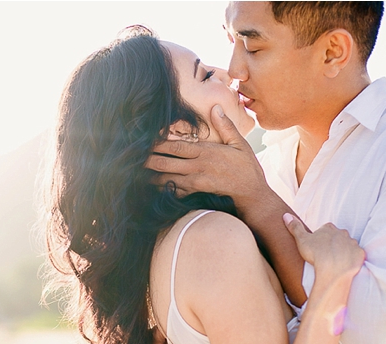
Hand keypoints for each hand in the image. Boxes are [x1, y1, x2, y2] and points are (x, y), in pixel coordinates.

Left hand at [145, 105, 268, 209]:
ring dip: (152, 175)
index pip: (178, 146)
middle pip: (168, 162)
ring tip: (137, 172)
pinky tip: (153, 187)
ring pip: (169, 178)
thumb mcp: (239, 143)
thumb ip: (225, 126)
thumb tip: (216, 107)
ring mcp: (197, 182)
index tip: (146, 140)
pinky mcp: (198, 193)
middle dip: (149, 159)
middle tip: (132, 157)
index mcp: (206, 152)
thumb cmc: (247, 168)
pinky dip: (164, 188)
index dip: (159, 143)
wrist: (253, 194)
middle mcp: (198, 167)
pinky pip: (177, 191)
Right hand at [283, 214, 364, 280]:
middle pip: (338, 236)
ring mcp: (352, 243)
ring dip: (343, 250)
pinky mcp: (360, 254)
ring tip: (335, 261)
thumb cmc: (316, 254)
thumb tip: (286, 215)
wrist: (333, 270)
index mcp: (329, 228)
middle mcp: (343, 233)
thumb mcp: (301, 240)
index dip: (321, 237)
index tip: (317, 246)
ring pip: (348, 245)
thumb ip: (295, 227)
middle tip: (325, 253)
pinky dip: (352, 259)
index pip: (325, 229)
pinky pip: (357, 255)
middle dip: (333, 242)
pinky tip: (345, 265)